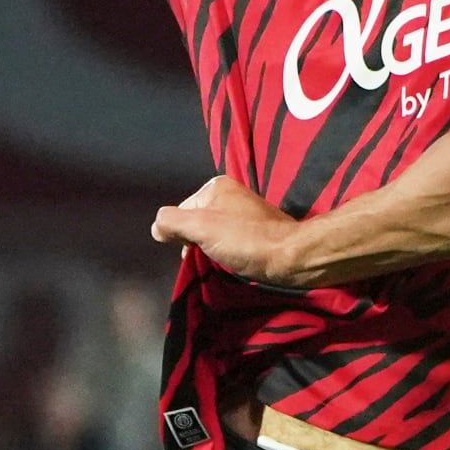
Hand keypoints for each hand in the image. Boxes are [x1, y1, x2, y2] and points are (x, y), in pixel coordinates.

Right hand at [150, 176, 301, 287]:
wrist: (292, 257)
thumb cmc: (246, 240)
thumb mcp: (200, 228)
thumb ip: (172, 222)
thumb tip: (157, 228)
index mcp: (216, 186)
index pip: (181, 213)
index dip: (182, 236)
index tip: (196, 251)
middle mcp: (231, 194)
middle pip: (197, 224)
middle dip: (198, 244)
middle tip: (209, 260)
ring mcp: (246, 212)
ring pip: (214, 235)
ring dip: (213, 251)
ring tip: (225, 262)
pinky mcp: (258, 231)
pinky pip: (232, 242)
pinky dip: (229, 254)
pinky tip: (236, 263)